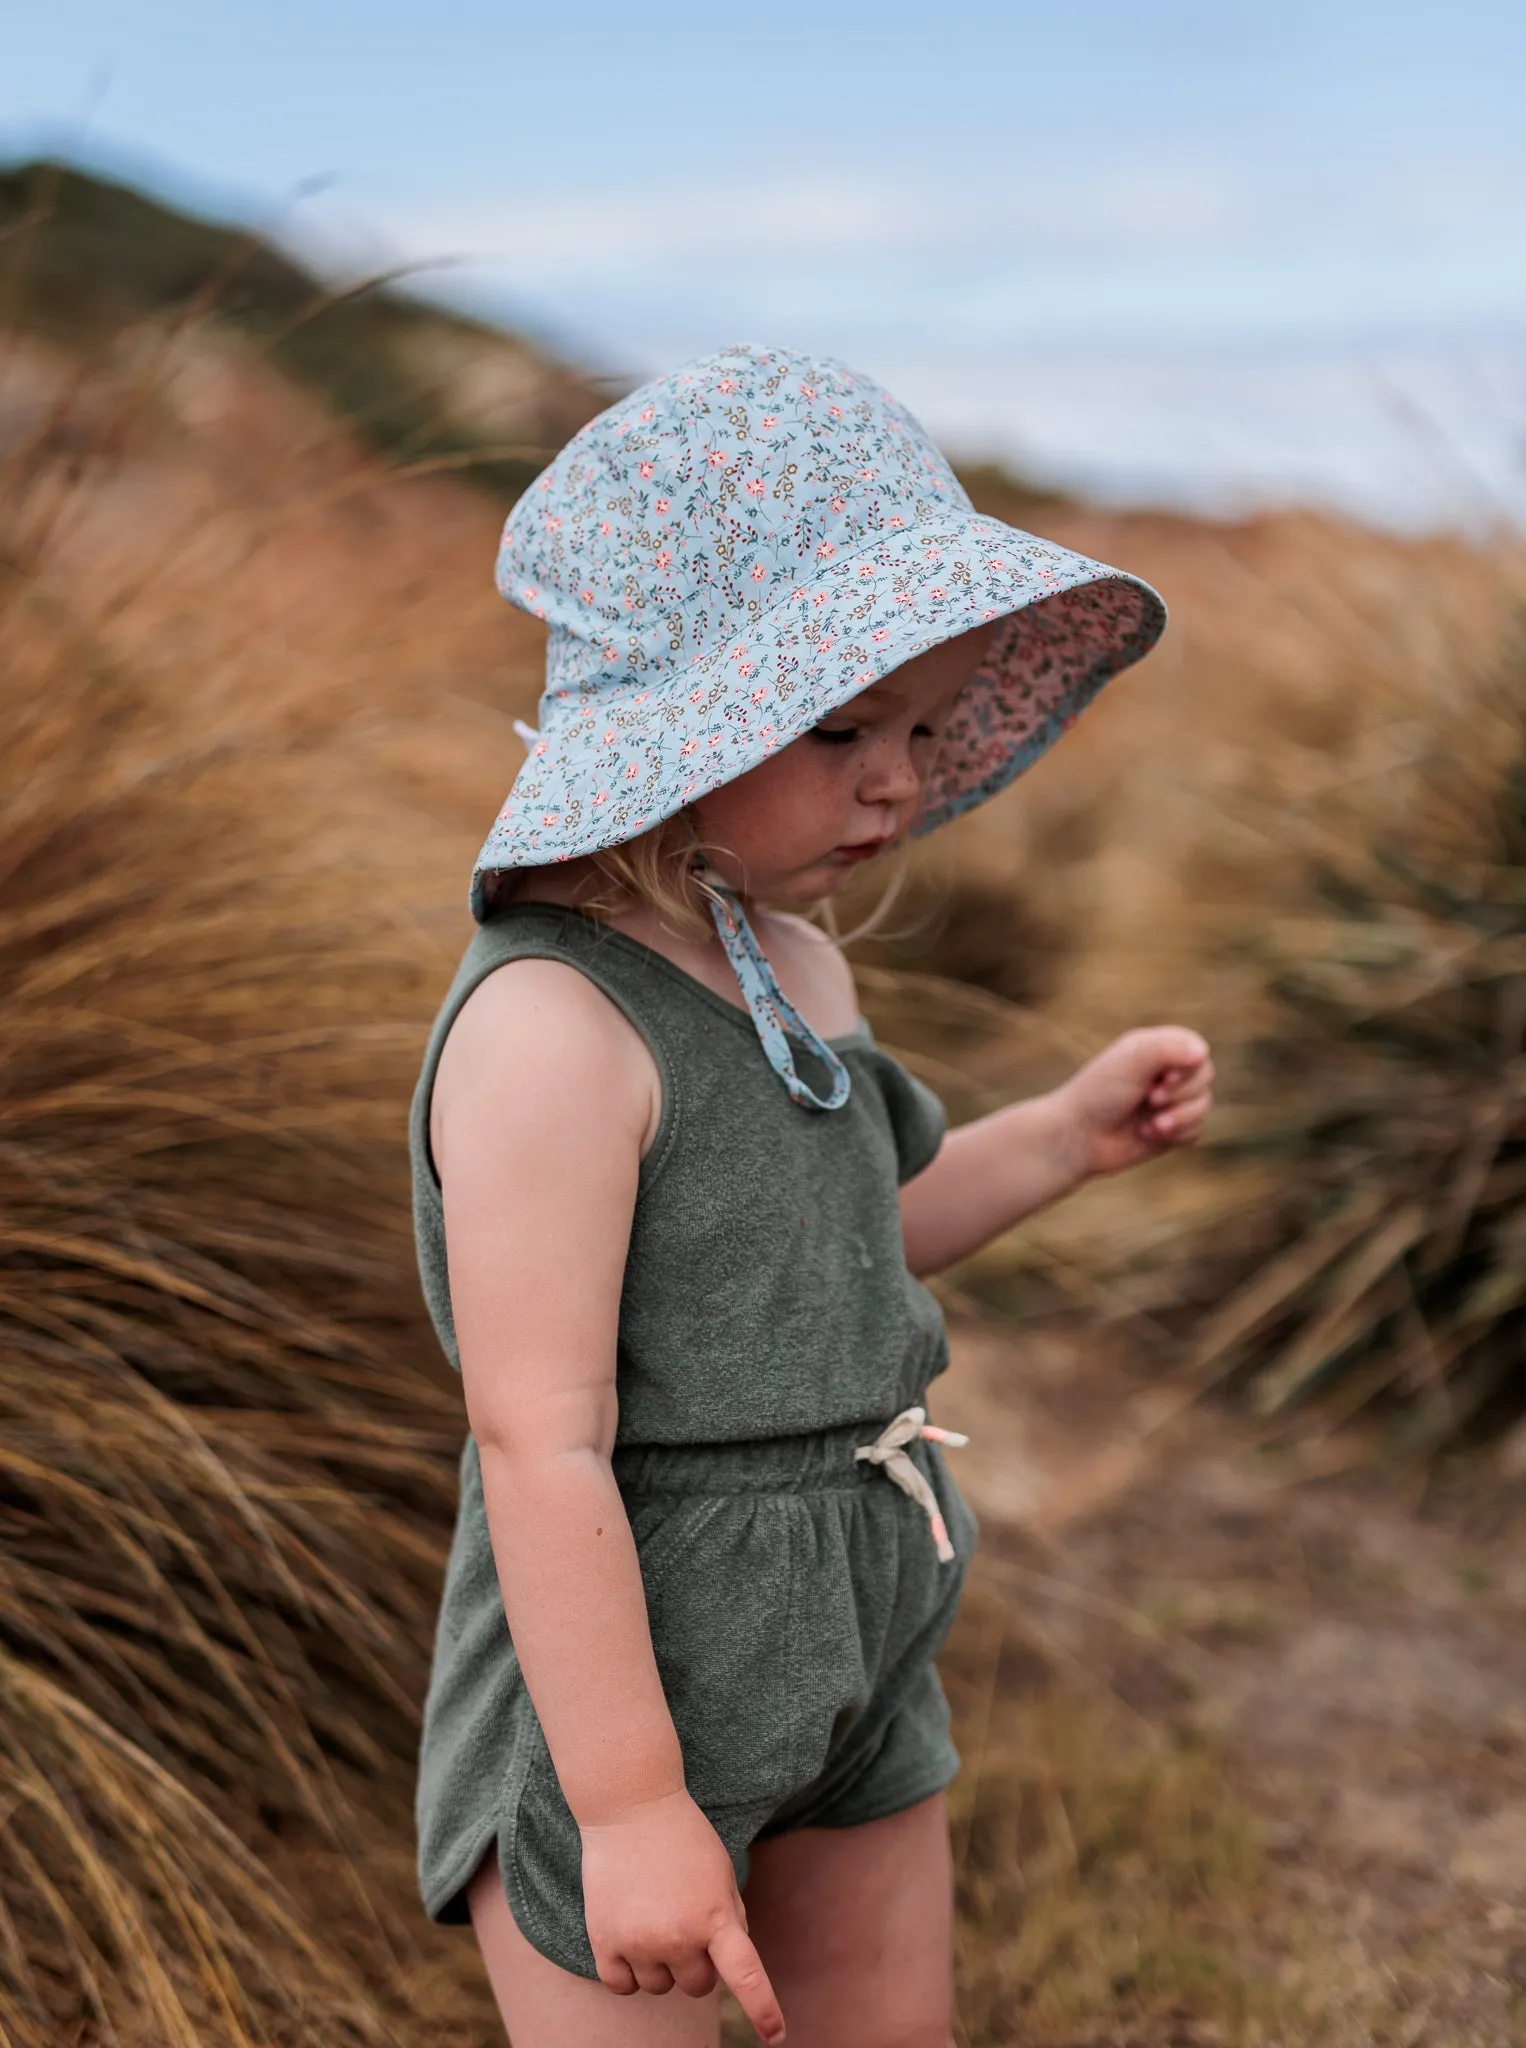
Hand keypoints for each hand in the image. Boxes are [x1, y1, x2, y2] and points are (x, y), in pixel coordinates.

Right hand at [579, 1787, 785, 2042]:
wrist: (630, 1807)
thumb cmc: (683, 1837)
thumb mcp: (721, 1872)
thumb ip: (730, 1919)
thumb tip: (729, 1966)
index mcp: (716, 1916)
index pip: (745, 1976)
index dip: (762, 2009)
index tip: (776, 2035)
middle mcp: (679, 1935)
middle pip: (698, 1985)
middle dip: (697, 1962)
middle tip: (683, 1919)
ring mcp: (640, 1942)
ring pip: (660, 1987)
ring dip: (661, 1964)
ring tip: (652, 1916)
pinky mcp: (606, 1942)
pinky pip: (623, 1987)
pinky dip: (629, 1973)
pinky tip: (629, 1937)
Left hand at [1056, 1026, 1213, 1178]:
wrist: (1078, 1137)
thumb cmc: (1099, 1094)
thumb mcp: (1130, 1062)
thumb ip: (1166, 1049)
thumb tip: (1201, 1052)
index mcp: (1155, 1048)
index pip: (1197, 1049)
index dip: (1188, 1066)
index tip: (1162, 1077)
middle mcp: (1165, 1072)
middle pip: (1205, 1077)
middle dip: (1181, 1093)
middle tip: (1150, 1099)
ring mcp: (1170, 1101)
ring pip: (1204, 1105)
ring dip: (1179, 1117)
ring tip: (1150, 1126)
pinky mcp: (1171, 1129)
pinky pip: (1196, 1130)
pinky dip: (1176, 1135)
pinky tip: (1147, 1135)